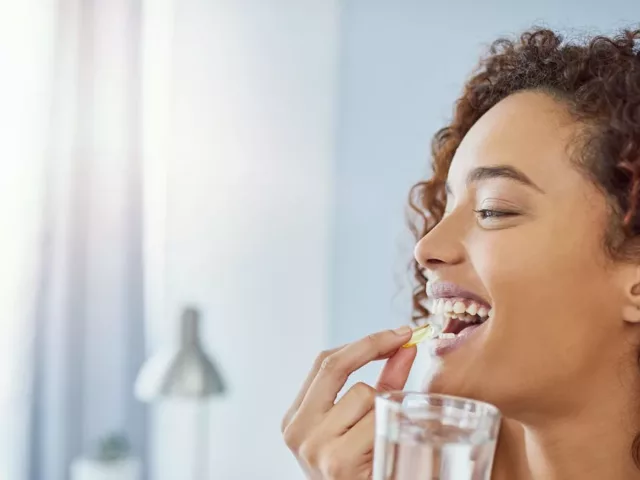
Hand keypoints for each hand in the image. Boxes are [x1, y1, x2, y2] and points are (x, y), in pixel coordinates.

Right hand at [281, 327, 416, 478]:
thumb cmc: (362, 469)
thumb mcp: (362, 423)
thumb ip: (383, 384)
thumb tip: (405, 347)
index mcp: (295, 417)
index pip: (325, 362)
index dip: (364, 342)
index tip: (396, 333)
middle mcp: (297, 429)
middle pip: (335, 366)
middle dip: (373, 346)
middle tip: (404, 337)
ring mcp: (314, 446)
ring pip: (363, 394)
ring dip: (382, 408)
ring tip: (381, 437)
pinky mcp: (337, 462)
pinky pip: (376, 419)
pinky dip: (388, 428)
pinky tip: (382, 450)